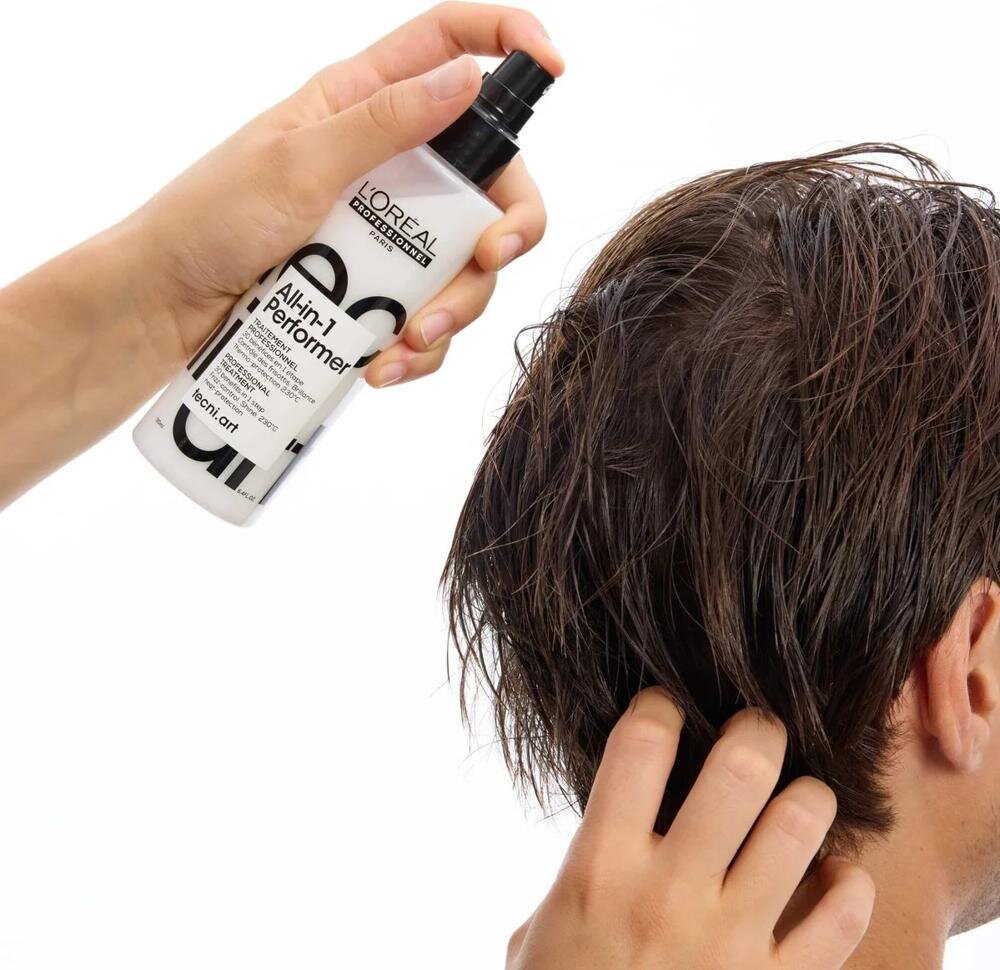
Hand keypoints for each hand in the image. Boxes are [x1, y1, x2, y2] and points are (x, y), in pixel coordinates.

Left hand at [0, 3, 561, 506]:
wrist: (166, 310)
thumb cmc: (208, 220)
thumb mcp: (296, 162)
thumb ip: (385, 121)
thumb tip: (465, 77)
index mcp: (364, 106)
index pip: (449, 46)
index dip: (508, 45)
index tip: (554, 69)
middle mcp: (388, 167)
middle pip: (488, 182)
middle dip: (504, 227)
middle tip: (487, 259)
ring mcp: (387, 235)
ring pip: (465, 265)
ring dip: (454, 308)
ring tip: (406, 341)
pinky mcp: (377, 293)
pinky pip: (428, 320)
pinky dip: (418, 350)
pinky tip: (383, 366)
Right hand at [507, 689, 875, 968]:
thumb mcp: (538, 936)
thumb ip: (577, 873)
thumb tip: (609, 826)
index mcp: (599, 868)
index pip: (640, 743)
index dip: (658, 707)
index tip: (666, 710)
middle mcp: (669, 893)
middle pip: (739, 768)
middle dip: (755, 731)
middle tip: (755, 732)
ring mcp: (730, 943)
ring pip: (800, 826)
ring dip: (807, 799)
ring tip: (797, 799)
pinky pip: (841, 918)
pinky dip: (847, 886)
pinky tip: (829, 876)